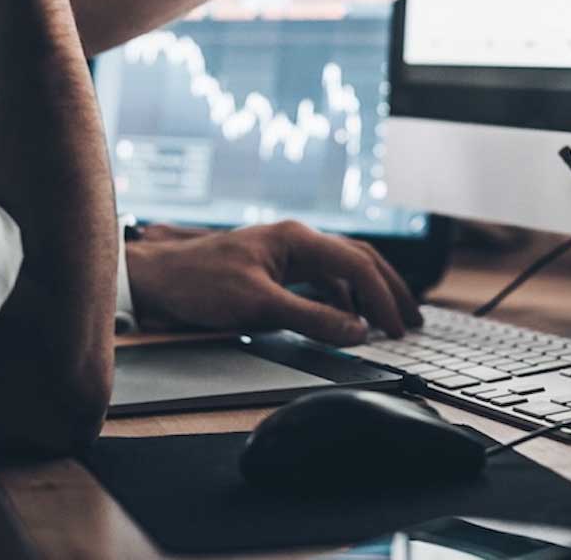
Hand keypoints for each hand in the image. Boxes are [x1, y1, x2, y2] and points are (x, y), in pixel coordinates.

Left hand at [125, 221, 422, 344]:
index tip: (397, 330)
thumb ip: (311, 319)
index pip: (356, 264)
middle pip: (358, 259)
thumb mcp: (258, 306)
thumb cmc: (200, 283)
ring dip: (367, 295)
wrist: (157, 279)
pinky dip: (342, 300)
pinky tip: (348, 320)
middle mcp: (296, 239)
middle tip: (413, 320)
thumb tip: (358, 332)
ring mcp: (286, 252)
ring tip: (389, 323)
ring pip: (342, 269)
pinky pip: (321, 281)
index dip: (382, 298)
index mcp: (296, 238)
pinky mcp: (276, 268)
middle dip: (388, 288)